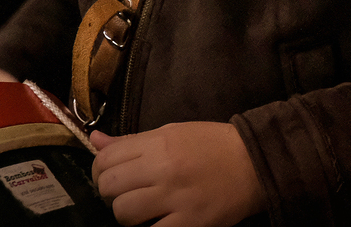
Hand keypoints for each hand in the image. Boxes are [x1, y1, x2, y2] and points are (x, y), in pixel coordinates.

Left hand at [90, 121, 266, 226]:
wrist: (254, 162)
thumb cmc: (211, 144)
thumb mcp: (171, 133)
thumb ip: (131, 141)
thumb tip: (96, 140)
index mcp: (158, 143)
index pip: (106, 158)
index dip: (99, 171)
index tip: (108, 177)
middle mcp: (162, 168)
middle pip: (109, 186)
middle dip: (109, 193)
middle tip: (123, 194)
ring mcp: (175, 198)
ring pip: (124, 213)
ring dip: (126, 214)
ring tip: (140, 210)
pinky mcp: (189, 223)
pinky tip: (156, 222)